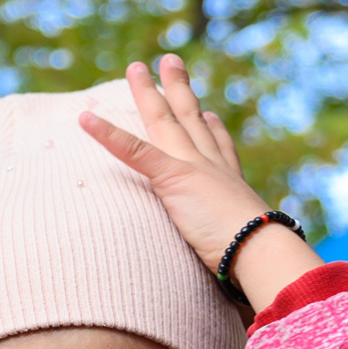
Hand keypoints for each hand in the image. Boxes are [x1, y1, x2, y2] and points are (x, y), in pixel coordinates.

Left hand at [78, 55, 322, 310]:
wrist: (261, 253)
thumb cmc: (257, 262)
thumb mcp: (244, 257)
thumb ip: (238, 259)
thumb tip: (246, 286)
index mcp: (230, 185)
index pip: (219, 150)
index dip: (212, 130)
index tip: (209, 113)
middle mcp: (212, 168)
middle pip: (191, 119)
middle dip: (179, 90)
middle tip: (170, 61)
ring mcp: (192, 168)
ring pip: (164, 120)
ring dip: (147, 93)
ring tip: (134, 68)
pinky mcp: (172, 176)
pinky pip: (132, 149)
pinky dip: (107, 134)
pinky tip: (85, 118)